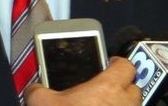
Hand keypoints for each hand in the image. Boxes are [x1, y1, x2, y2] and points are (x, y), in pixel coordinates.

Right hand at [25, 57, 141, 105]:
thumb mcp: (43, 104)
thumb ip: (37, 91)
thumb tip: (33, 89)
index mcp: (108, 87)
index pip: (126, 66)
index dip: (117, 64)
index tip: (109, 65)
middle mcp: (125, 103)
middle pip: (134, 88)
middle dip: (123, 89)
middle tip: (106, 91)